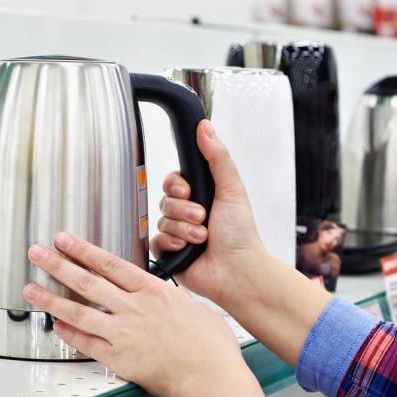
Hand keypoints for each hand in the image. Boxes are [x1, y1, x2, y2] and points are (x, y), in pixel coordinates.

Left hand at [22, 231, 263, 396]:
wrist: (209, 377)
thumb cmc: (211, 348)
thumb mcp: (197, 310)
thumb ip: (176, 302)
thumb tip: (171, 301)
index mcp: (154, 291)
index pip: (110, 264)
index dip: (84, 250)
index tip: (66, 240)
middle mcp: (134, 308)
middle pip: (88, 281)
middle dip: (58, 264)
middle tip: (38, 253)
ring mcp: (123, 333)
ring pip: (79, 311)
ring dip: (51, 299)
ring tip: (31, 289)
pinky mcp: (119, 358)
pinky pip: (86, 343)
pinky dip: (69, 334)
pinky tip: (56, 326)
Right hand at [151, 120, 266, 308]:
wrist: (237, 270)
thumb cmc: (240, 234)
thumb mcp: (231, 189)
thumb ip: (217, 156)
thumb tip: (205, 127)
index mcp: (201, 196)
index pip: (173, 181)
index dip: (177, 184)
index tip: (189, 190)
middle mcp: (187, 214)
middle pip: (165, 200)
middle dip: (183, 209)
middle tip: (202, 217)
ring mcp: (177, 234)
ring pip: (162, 221)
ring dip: (184, 229)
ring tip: (202, 237)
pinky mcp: (169, 254)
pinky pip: (156, 241)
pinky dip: (172, 244)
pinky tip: (187, 249)